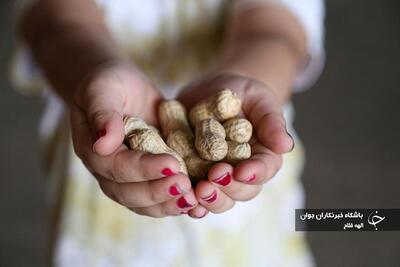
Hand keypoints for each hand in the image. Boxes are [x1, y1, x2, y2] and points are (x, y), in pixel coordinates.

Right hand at [70, 63, 197, 216]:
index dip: (143, 169)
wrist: (123, 88)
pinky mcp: (147, 177)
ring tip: (193, 200)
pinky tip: (196, 202)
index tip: (172, 164)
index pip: (116, 167)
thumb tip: (103, 143)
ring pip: (143, 202)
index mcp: (93, 150)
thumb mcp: (102, 89)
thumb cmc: (110, 84)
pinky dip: (175, 202)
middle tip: (185, 186)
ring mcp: (128, 177)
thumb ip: (102, 114)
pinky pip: (157, 197)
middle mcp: (108, 171)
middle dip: (158, 191)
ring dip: (167, 203)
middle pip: (128, 192)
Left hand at [177, 73, 293, 217]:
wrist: (211, 92)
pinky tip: (183, 201)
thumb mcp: (259, 99)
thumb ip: (271, 121)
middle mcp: (241, 172)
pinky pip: (194, 195)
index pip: (263, 169)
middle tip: (214, 178)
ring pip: (219, 199)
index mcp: (262, 156)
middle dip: (228, 188)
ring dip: (210, 199)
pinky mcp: (194, 175)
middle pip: (241, 191)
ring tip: (198, 190)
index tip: (242, 171)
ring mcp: (217, 177)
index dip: (254, 173)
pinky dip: (190, 202)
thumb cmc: (242, 94)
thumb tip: (286, 145)